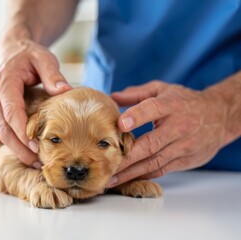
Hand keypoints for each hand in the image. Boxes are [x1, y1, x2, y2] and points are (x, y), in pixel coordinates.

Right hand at [0, 35, 71, 167]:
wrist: (10, 49)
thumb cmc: (28, 53)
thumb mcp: (43, 57)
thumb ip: (52, 74)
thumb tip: (65, 91)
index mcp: (4, 84)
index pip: (11, 112)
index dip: (22, 132)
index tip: (36, 147)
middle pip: (4, 130)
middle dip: (20, 149)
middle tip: (38, 164)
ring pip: (2, 134)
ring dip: (17, 150)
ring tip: (36, 164)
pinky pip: (3, 130)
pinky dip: (15, 143)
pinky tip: (30, 153)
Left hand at [108, 81, 228, 186]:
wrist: (220, 116)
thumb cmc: (184, 101)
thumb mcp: (163, 89)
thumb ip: (137, 94)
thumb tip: (112, 97)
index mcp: (170, 105)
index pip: (153, 109)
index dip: (137, 116)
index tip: (121, 124)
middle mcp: (178, 127)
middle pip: (151, 143)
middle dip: (127, 157)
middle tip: (106, 164)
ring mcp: (183, 146)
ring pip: (154, 161)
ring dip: (131, 172)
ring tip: (111, 178)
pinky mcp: (186, 160)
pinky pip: (161, 170)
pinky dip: (144, 175)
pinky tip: (127, 179)